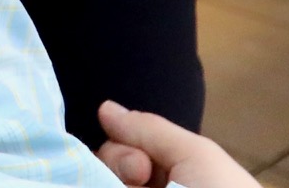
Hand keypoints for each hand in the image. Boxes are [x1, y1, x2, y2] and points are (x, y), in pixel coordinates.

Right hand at [93, 103, 253, 187]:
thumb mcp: (195, 156)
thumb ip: (149, 130)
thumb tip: (105, 108)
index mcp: (169, 174)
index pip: (122, 151)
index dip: (122, 151)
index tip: (142, 167)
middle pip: (105, 169)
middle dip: (117, 167)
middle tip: (140, 180)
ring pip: (99, 182)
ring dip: (111, 183)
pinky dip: (93, 185)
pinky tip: (96, 186)